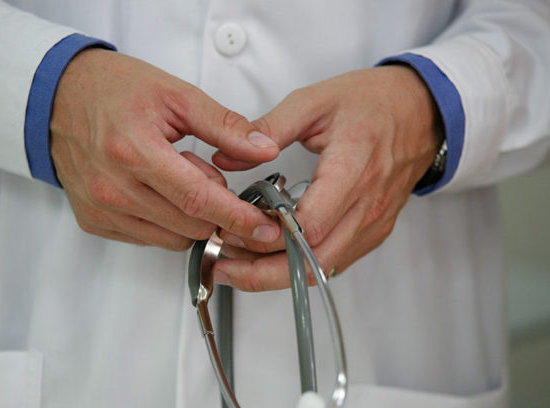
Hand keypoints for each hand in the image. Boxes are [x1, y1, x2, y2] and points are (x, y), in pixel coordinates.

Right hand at [51, 48, 280, 250]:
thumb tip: (264, 150)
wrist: (60, 97)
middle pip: (189, 225)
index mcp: (134, 151)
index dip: (237, 216)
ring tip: (178, 176)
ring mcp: (100, 209)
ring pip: (172, 238)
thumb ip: (225, 126)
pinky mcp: (93, 221)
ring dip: (192, 216)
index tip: (265, 226)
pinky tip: (159, 190)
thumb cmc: (116, 90)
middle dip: (218, 211)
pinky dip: (168, 222)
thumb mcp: (177, 96)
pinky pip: (148, 238)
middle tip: (212, 176)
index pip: (197, 199)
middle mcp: (113, 188)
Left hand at [212, 65, 441, 290]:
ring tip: (238, 264)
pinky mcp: (374, 231)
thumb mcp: (314, 101)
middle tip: (222, 266)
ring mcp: (374, 223)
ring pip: (321, 270)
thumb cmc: (372, 102)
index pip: (310, 225)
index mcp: (353, 168)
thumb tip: (225, 156)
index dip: (267, 236)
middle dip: (262, 273)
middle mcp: (368, 205)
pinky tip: (273, 256)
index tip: (232, 228)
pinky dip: (300, 266)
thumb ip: (268, 128)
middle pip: (312, 261)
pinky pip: (334, 262)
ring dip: (277, 274)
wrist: (423, 112)